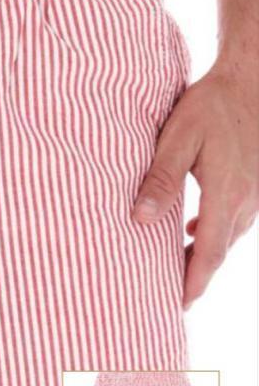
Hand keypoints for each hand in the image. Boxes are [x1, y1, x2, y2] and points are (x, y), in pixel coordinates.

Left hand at [133, 66, 258, 308]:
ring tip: (177, 270)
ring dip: (203, 255)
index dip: (192, 282)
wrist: (251, 80)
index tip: (177, 306)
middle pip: (219, 251)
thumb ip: (160, 179)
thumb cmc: (212, 105)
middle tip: (171, 297)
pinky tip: (191, 229)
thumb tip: (139, 219)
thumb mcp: (178, 139)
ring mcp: (254, 193)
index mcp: (226, 195)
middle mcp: (245, 201)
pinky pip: (234, 219)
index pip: (207, 253)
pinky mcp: (253, 182)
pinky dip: (212, 233)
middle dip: (196, 276)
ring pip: (227, 237)